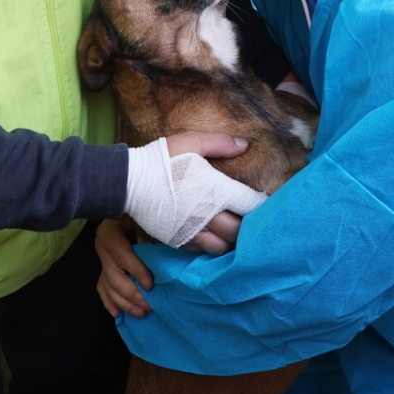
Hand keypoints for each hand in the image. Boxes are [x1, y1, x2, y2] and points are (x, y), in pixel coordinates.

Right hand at [95, 219, 152, 317]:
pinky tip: (117, 314)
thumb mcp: (144, 218)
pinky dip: (109, 301)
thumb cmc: (140, 211)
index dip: (136, 271)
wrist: (131, 204)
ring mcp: (102, 258)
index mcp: (110, 232)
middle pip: (114, 276)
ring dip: (124, 302)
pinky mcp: (104, 266)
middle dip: (132, 294)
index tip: (150, 285)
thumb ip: (146, 234)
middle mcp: (102, 246)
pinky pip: (102, 287)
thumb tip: (150, 254)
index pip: (122, 256)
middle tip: (149, 306)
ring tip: (141, 313)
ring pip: (108, 285)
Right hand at [124, 133, 265, 249]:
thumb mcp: (191, 142)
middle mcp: (209, 215)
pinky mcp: (179, 240)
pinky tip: (211, 238)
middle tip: (248, 220)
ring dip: (229, 241)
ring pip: (222, 247)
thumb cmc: (162, 159)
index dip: (260, 205)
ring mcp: (193, 231)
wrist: (129, 182)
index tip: (263, 202)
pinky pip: (202, 251)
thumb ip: (220, 143)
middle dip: (247, 227)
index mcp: (217, 191)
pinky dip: (210, 247)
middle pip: (239, 231)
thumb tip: (245, 145)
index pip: (250, 204)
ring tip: (231, 232)